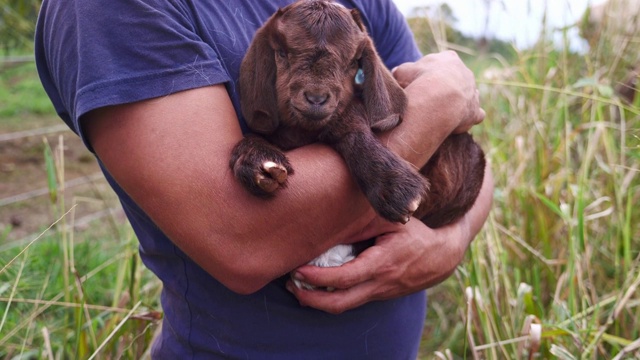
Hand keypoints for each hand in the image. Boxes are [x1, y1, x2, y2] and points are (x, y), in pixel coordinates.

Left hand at [285, 164, 493, 313]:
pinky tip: (315, 290)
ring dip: (316, 301)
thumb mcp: (393, 221)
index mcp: (383, 263)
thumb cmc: (414, 234)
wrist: (442, 257)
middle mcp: (380, 283)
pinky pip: (350, 303)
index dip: (318, 277)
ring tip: (296, 288)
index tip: (298, 269)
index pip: (344, 277)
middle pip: (339, 303)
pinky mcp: (378, 296)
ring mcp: (379, 293)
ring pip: (343, 307)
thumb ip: (363, 223)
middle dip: (310, 298)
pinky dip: (330, 299)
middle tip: (290, 284)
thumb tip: (331, 222)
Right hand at [393, 51, 484, 133]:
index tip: (421, 82)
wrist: (438, 98)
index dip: (431, 73)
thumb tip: (396, 73)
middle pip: (456, 79)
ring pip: (468, 94)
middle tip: (430, 99)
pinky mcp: (475, 110)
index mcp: (449, 59)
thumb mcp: (403, 71)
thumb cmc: (419, 81)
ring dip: (460, 100)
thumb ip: (401, 71)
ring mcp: (473, 91)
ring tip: (444, 110)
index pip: (441, 64)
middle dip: (445, 87)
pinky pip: (475, 114)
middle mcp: (465, 72)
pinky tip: (458, 123)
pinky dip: (469, 118)